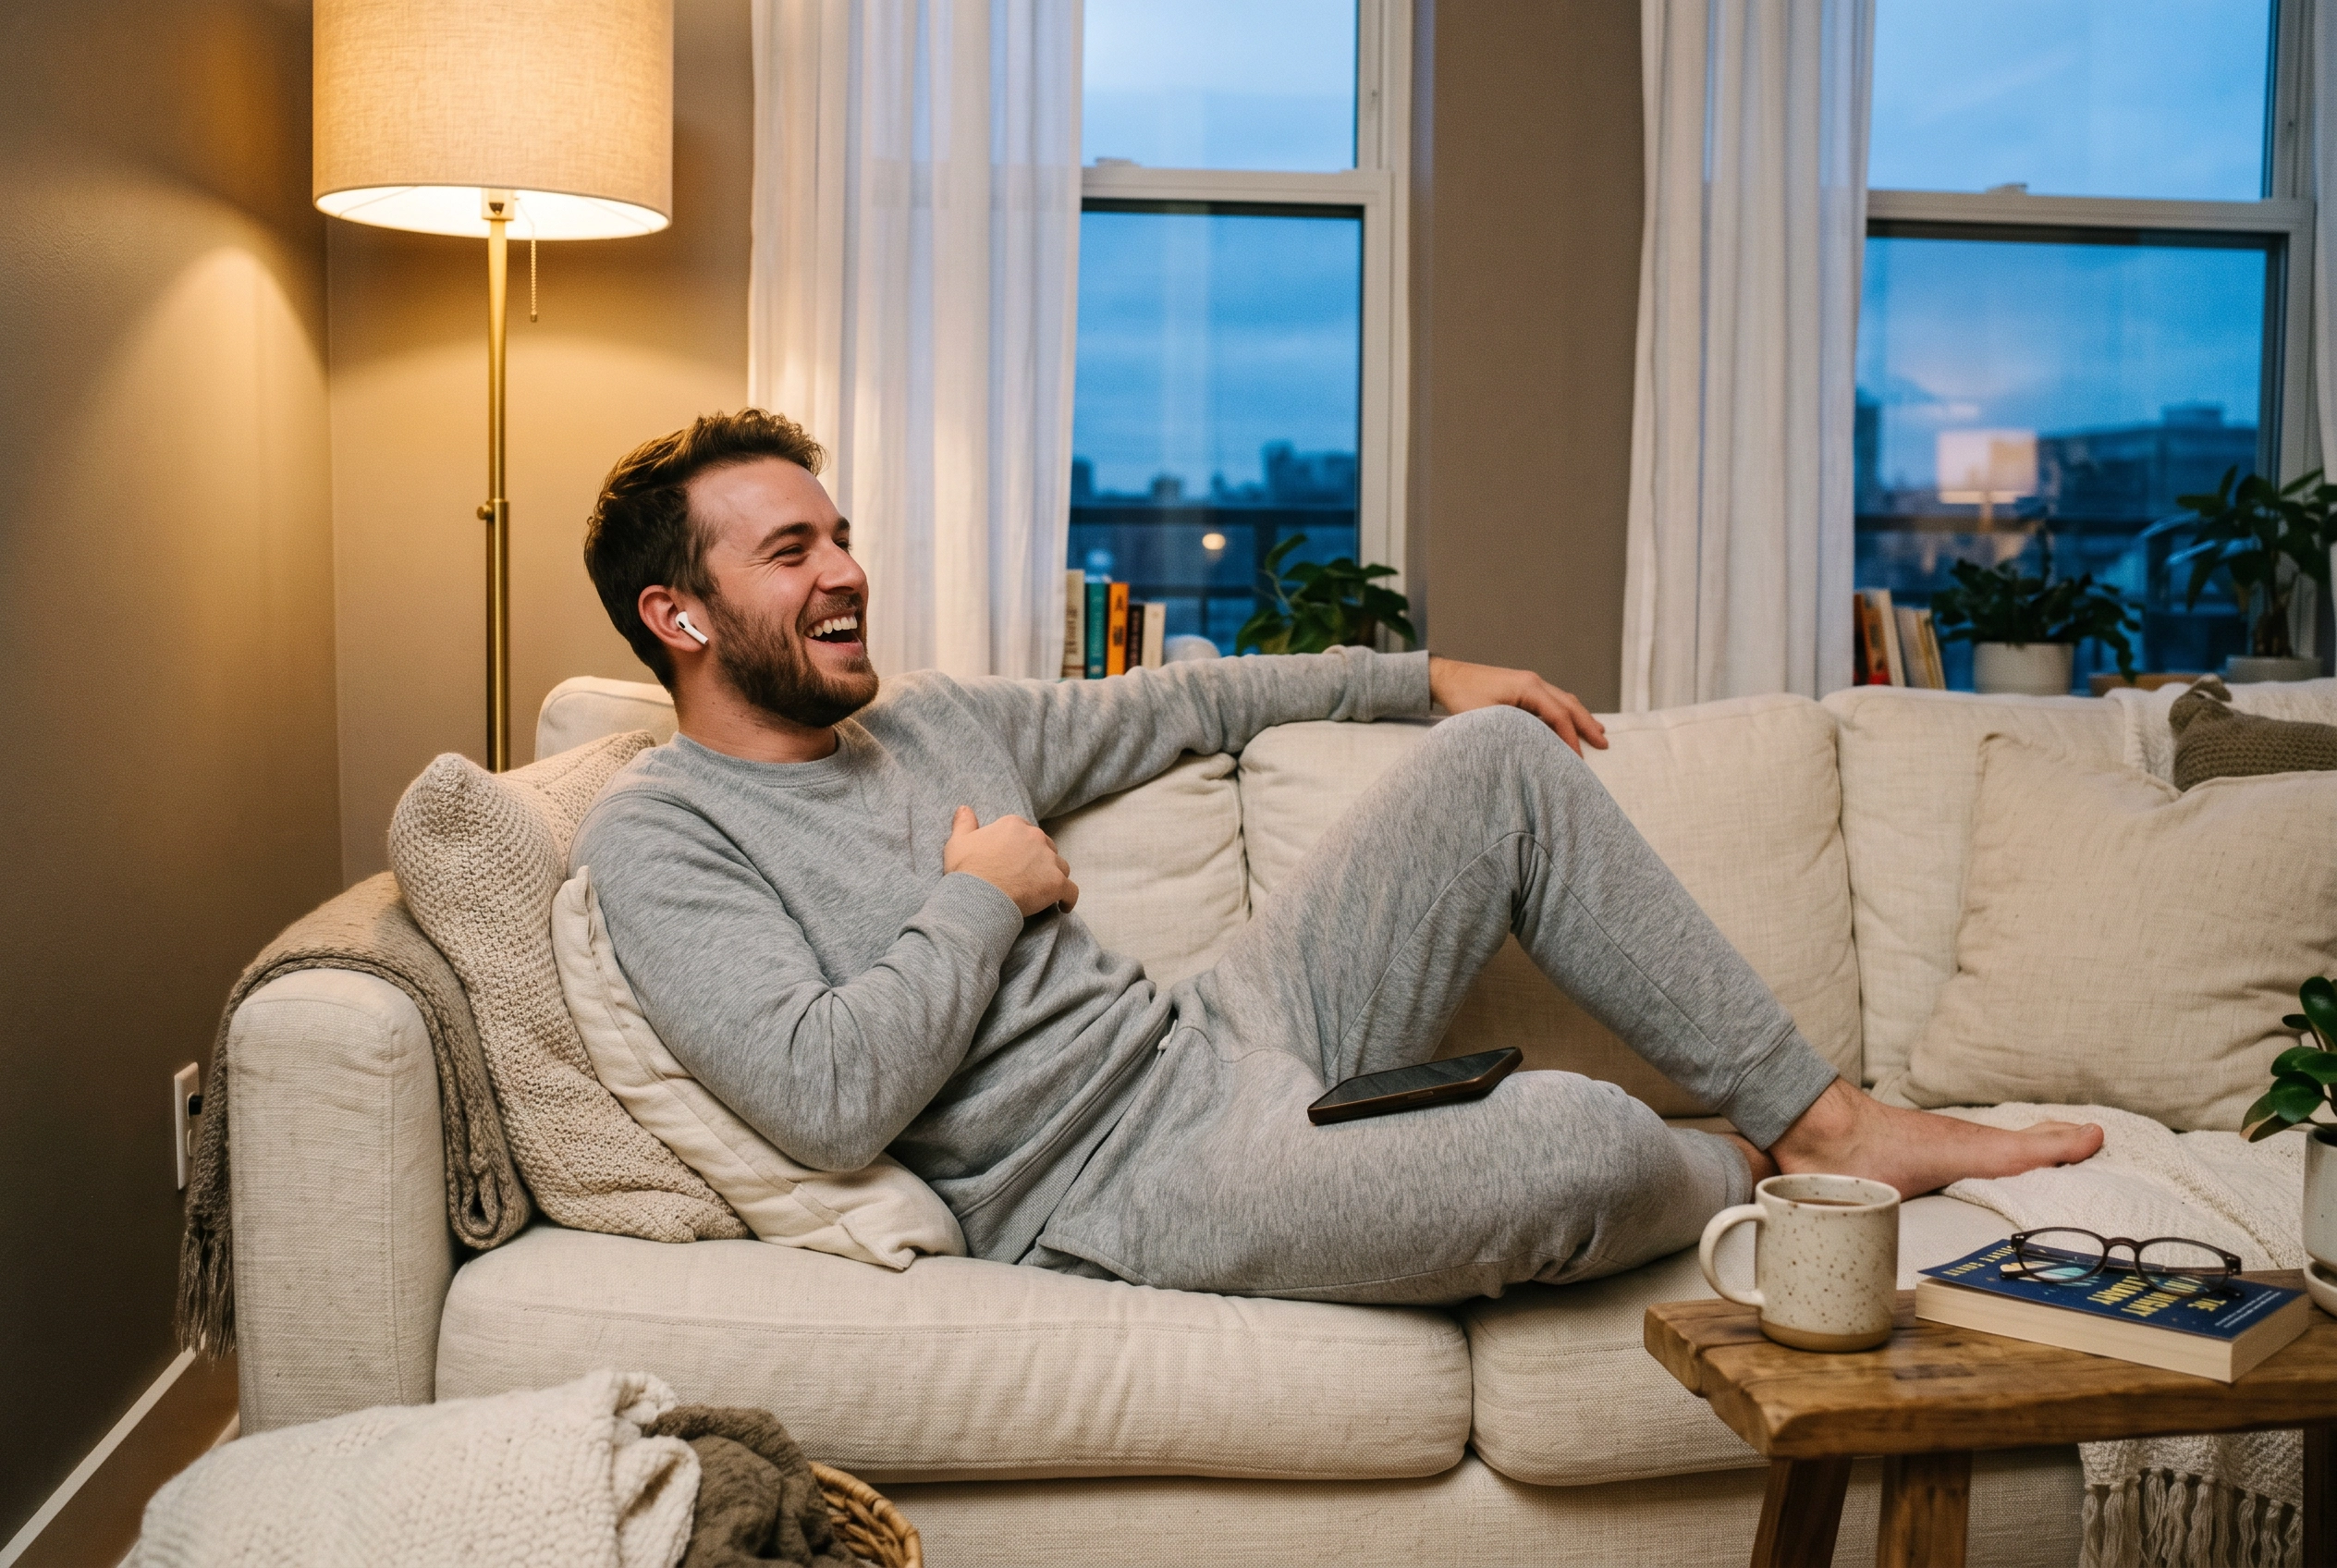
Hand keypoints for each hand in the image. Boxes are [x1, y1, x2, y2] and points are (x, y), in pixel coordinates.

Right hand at [945, 806, 1077, 915]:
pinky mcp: (1056, 883)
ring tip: (1043, 891)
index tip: (1016, 861)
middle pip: (1046, 848)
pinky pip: (1071, 891)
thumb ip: (964, 824)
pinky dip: (1068, 898)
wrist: (977, 896)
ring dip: (1053, 877)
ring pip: (1060, 867)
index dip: (1023, 848)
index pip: (1026, 833)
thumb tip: (964, 809)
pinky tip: (1063, 906)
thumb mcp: (958, 842)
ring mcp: (1048, 860)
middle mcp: (1035, 837)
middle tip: (1028, 877)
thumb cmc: (967, 870)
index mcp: (1014, 825)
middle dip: (1040, 861)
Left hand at [1427, 656, 1608, 754]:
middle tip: (1604, 744)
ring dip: (1580, 717)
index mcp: (1528, 687)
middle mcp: (1534, 682)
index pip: (1559, 715)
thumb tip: (1531, 748)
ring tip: (1598, 733)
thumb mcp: (1485, 717)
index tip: (1579, 760)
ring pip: (1564, 701)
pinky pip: (1552, 701)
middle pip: (1569, 705)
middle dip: (1587, 725)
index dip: (1571, 738)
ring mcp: (1530, 683)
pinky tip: (1571, 722)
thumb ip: (1511, 730)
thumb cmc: (1462, 696)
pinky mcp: (1523, 687)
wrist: (1446, 676)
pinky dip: (1566, 713)